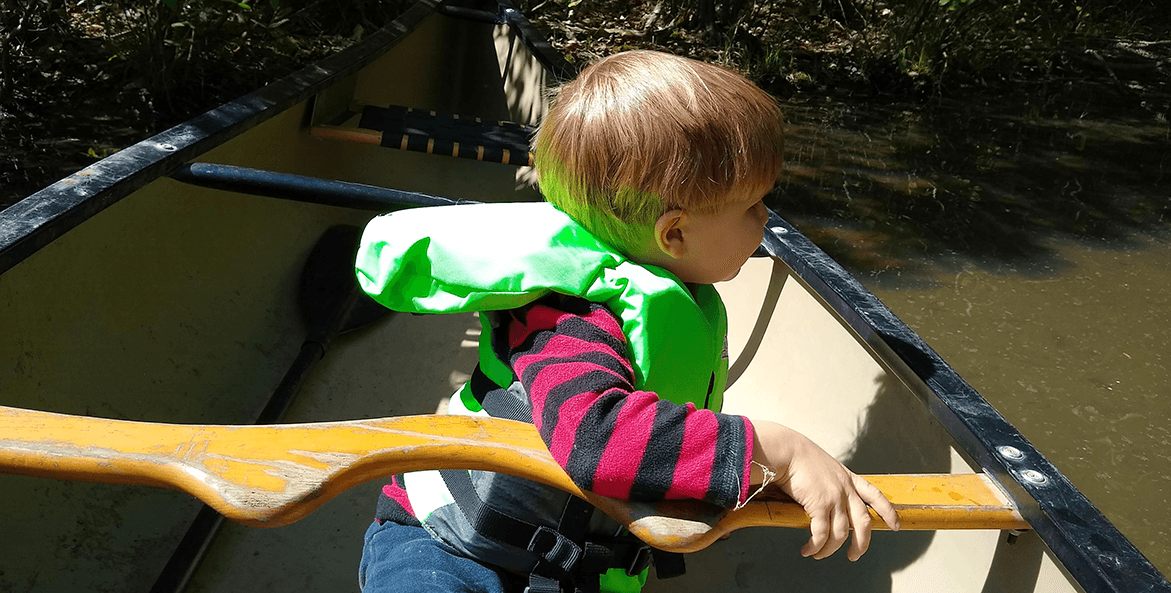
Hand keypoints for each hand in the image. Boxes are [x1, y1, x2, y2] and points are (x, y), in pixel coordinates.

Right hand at [750, 420, 899, 560]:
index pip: (876, 496)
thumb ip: (831, 483)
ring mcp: (834, 497)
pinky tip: (808, 550)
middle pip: (863, 523)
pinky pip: (821, 534)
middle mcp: (845, 489)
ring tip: (819, 555)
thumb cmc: (799, 457)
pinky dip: (815, 546)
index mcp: (849, 478)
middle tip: (854, 556)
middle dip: (861, 544)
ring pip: (840, 534)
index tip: (895, 526)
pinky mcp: (819, 505)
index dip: (888, 512)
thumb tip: (827, 501)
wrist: (787, 450)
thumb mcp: (825, 467)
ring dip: (830, 550)